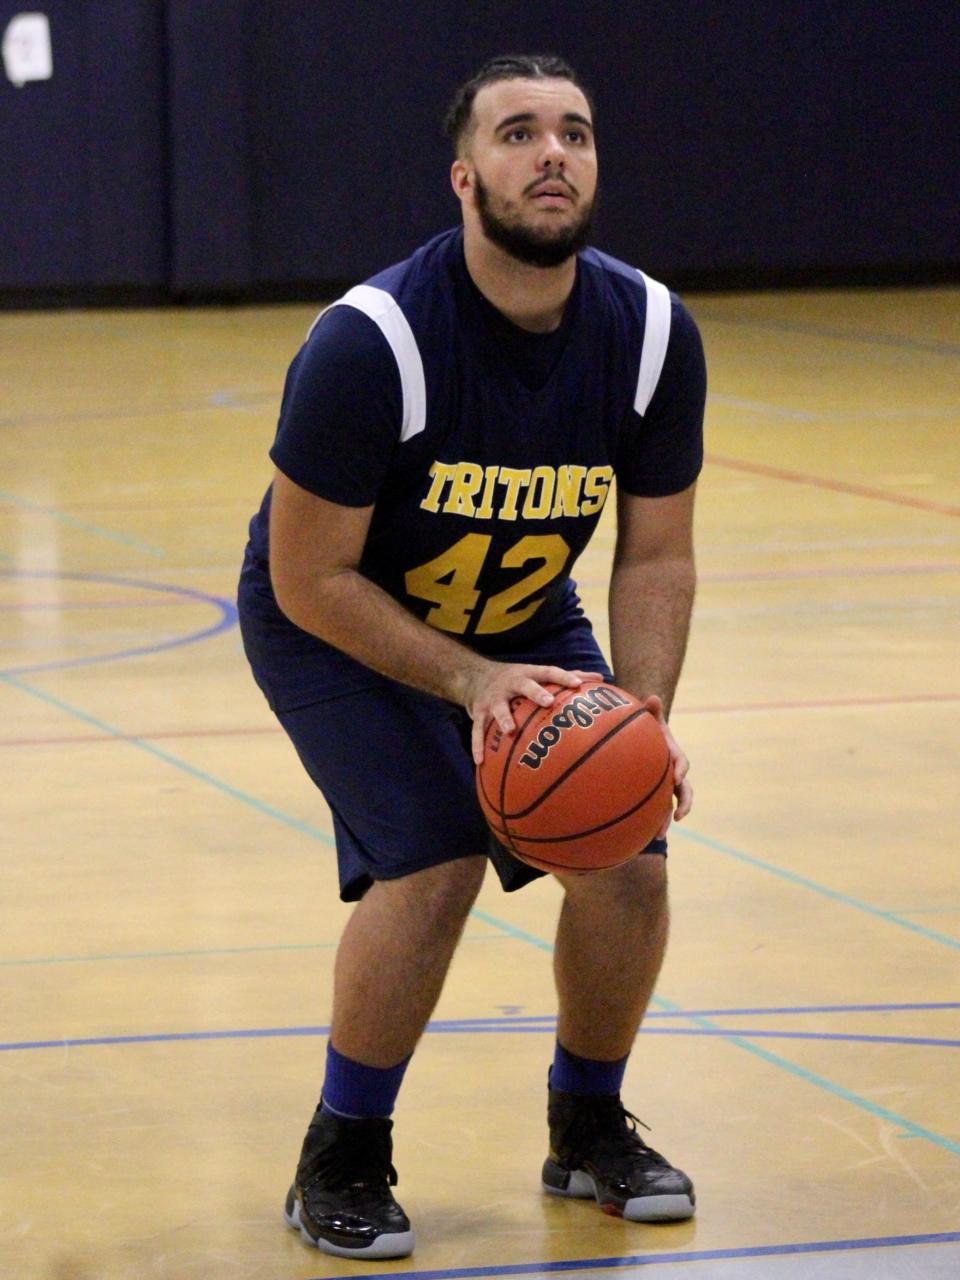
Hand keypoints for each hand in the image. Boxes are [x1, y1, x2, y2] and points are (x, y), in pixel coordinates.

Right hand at [462, 662, 592, 763]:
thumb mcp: (539, 673)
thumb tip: (601, 679)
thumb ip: (570, 676)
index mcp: (529, 674)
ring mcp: (494, 698)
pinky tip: (480, 762)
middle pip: (524, 685)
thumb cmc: (519, 679)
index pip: (549, 672)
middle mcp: (511, 683)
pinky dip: (478, 745)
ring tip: (510, 731)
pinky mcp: (479, 712)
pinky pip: (477, 730)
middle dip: (535, 692)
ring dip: (504, 718)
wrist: (476, 676)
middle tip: (547, 702)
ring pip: (498, 708)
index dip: (563, 677)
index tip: (577, 684)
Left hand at [642, 694, 692, 836]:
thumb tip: (652, 697)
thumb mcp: (649, 717)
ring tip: (659, 835)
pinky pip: (653, 809)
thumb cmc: (646, 727)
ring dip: (666, 820)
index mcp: (673, 755)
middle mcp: (673, 773)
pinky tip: (637, 835)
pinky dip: (649, 822)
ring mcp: (664, 786)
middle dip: (684, 804)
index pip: (682, 763)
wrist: (645, 738)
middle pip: (684, 791)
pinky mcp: (653, 794)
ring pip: (670, 805)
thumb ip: (651, 709)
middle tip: (679, 815)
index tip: (678, 776)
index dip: (681, 770)